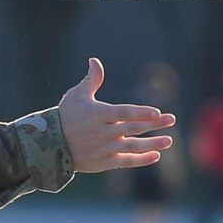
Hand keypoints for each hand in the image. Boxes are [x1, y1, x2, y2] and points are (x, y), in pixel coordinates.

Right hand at [57, 57, 174, 173]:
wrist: (50, 145)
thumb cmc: (65, 116)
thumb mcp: (76, 96)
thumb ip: (91, 80)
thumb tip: (95, 60)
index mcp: (98, 114)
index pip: (124, 113)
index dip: (141, 113)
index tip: (157, 112)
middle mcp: (103, 132)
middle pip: (133, 128)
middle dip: (154, 124)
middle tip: (172, 119)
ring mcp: (105, 148)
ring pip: (133, 146)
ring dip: (152, 144)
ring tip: (169, 140)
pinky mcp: (104, 162)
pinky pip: (126, 162)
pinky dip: (141, 160)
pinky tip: (156, 156)